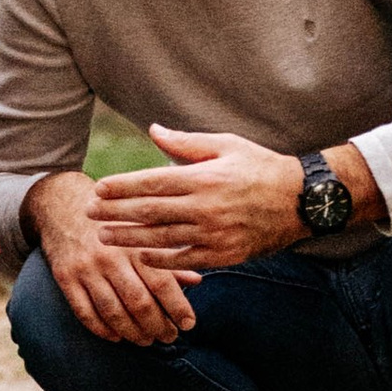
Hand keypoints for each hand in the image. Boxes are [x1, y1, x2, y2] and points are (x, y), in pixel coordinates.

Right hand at [28, 170, 197, 348]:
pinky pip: (84, 312)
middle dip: (158, 326)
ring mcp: (86, 269)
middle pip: (138, 303)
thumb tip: (196, 281)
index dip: (177, 308)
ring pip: (113, 312)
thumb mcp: (142, 228)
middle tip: (169, 337)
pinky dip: (101, 330)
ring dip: (133, 333)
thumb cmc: (112, 219)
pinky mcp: (65, 277)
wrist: (62, 203)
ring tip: (146, 340)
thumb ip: (167, 256)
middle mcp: (110, 258)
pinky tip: (116, 336)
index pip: (161, 283)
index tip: (189, 324)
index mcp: (134, 245)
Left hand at [89, 126, 302, 273]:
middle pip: (149, 212)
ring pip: (161, 238)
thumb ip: (186, 143)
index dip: (121, 187)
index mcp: (203, 177)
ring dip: (129, 238)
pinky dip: (160, 260)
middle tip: (89, 214)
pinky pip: (185, 259)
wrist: (302, 201)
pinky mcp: (224, 254)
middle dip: (115, 213)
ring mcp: (214, 234)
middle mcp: (205, 207)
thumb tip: (152, 130)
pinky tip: (140, 257)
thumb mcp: (226, 145)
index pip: (151, 183)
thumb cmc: (261, 167)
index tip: (99, 189)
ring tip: (105, 237)